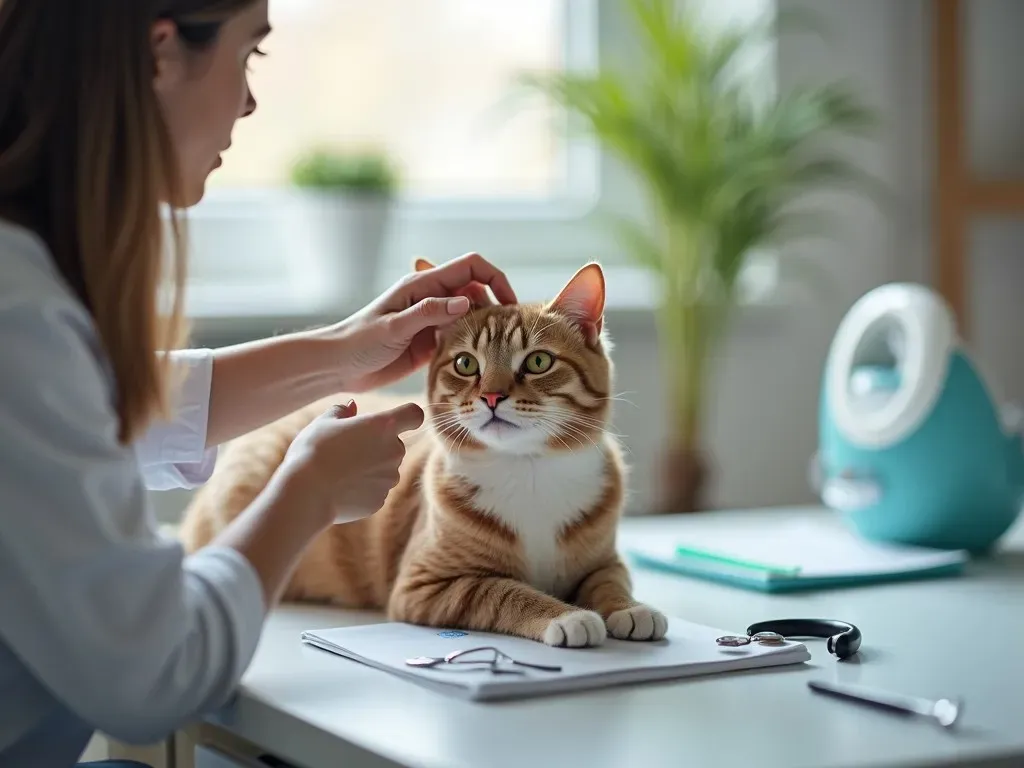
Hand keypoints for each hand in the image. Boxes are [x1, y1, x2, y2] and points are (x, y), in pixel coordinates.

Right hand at [278, 400, 424, 525]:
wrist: (307, 493)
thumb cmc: (313, 451)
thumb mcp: (323, 423)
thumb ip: (341, 412)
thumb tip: (351, 407)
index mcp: (384, 426)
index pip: (413, 414)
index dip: (407, 416)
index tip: (393, 420)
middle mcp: (394, 452)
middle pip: (394, 444)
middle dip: (377, 445)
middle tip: (347, 449)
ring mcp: (389, 478)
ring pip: (385, 469)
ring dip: (371, 468)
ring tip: (340, 471)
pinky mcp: (380, 500)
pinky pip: (375, 490)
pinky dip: (363, 488)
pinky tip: (340, 489)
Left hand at [332, 252, 517, 391]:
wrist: (338, 366)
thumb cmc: (359, 342)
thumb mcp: (393, 327)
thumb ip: (428, 313)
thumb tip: (468, 301)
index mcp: (422, 285)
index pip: (470, 267)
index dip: (495, 278)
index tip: (509, 304)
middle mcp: (431, 298)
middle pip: (476, 290)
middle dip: (495, 305)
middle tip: (506, 333)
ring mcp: (432, 320)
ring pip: (471, 314)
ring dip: (485, 327)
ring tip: (497, 348)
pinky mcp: (430, 342)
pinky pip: (460, 337)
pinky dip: (473, 344)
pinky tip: (479, 360)